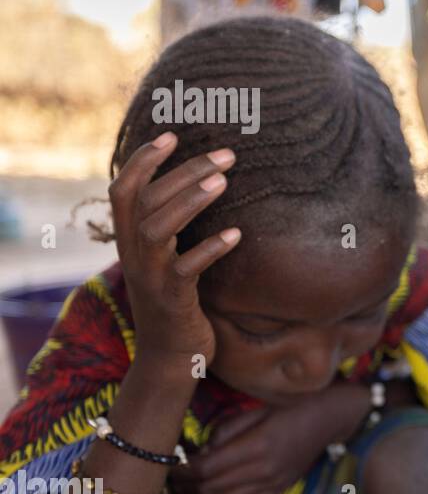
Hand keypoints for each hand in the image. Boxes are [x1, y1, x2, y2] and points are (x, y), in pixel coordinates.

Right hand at [108, 132, 239, 366]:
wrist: (170, 358)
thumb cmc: (177, 303)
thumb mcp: (167, 261)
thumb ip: (170, 228)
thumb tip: (199, 189)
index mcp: (130, 241)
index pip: (123, 190)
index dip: (142, 161)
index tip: (171, 135)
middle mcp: (134, 254)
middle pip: (148, 200)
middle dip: (185, 171)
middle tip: (227, 154)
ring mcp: (150, 277)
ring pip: (159, 228)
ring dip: (191, 200)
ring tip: (225, 179)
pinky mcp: (172, 299)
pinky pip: (187, 269)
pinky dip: (210, 249)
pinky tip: (236, 235)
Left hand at [170, 386, 366, 493]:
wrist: (331, 417)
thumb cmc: (293, 405)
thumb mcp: (257, 408)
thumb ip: (227, 430)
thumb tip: (202, 451)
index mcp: (257, 445)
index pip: (206, 467)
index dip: (181, 469)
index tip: (168, 463)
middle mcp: (264, 470)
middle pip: (211, 487)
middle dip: (186, 484)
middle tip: (172, 475)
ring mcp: (274, 483)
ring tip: (189, 484)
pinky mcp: (280, 489)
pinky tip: (217, 491)